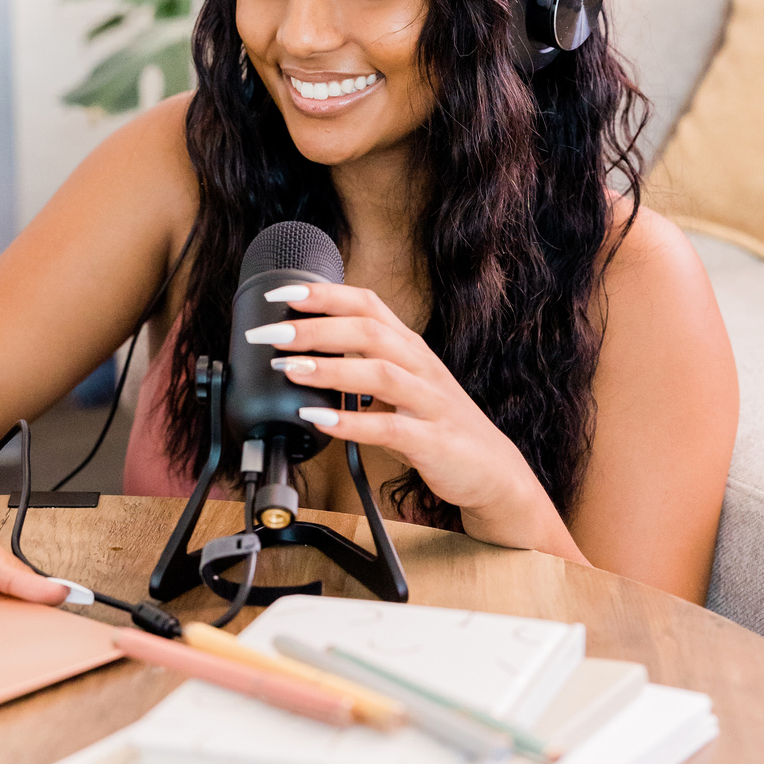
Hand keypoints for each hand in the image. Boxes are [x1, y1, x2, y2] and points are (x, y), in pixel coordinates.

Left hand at [249, 282, 585, 558]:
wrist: (493, 470)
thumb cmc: (437, 425)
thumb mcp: (401, 385)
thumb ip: (361, 366)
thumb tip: (304, 354)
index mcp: (409, 347)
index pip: (367, 303)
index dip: (324, 294)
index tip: (282, 293)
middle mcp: (420, 366)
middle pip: (368, 330)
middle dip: (315, 327)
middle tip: (270, 332)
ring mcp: (429, 402)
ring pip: (380, 372)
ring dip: (330, 367)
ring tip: (288, 369)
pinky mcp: (433, 440)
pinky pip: (390, 428)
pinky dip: (352, 423)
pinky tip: (320, 420)